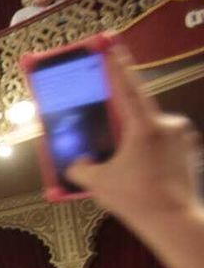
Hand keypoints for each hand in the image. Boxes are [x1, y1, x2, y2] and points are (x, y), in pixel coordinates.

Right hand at [68, 43, 201, 225]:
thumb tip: (78, 161)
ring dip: (135, 144)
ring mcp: (182, 138)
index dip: (118, 66)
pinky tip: (141, 175)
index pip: (128, 88)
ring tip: (126, 168)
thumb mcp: (97, 182)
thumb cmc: (135, 198)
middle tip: (110, 139)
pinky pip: (163, 146)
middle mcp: (166, 126)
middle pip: (137, 115)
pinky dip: (149, 155)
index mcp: (144, 126)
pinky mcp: (189, 152)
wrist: (174, 221)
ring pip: (150, 133)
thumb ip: (81, 167)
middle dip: (121, 126)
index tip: (112, 46)